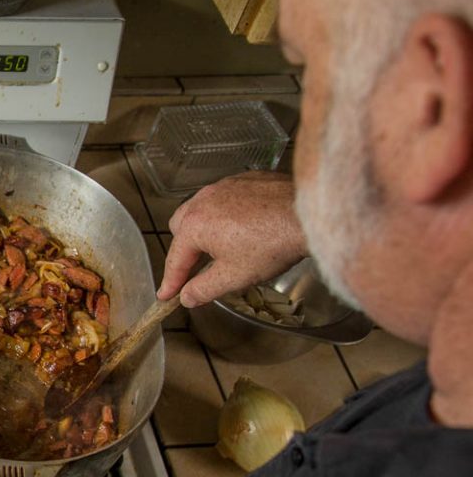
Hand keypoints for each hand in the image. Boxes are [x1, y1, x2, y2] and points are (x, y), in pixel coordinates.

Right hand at [159, 171, 305, 307]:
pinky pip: (224, 197)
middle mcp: (203, 200)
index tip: (166, 295)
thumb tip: (187, 297)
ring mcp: (223, 186)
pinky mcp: (244, 179)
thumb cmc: (272, 245)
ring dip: (204, 228)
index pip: (175, 259)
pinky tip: (244, 226)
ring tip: (221, 244)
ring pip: (201, 209)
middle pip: (181, 227)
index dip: (170, 281)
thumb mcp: (234, 277)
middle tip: (198, 267)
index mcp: (195, 225)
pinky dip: (225, 212)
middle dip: (185, 248)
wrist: (309, 215)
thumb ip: (203, 289)